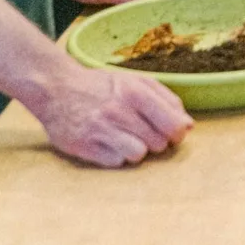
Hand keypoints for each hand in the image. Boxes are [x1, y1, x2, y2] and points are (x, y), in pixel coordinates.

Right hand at [29, 63, 192, 166]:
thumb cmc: (100, 85)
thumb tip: (189, 125)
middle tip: (141, 131)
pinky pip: (116, 163)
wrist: (55, 88)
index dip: (177, 132)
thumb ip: (164, 99)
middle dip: (155, 140)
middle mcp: (119, 111)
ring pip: (138, 155)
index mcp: (135, 92)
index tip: (173, 133)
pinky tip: (108, 143)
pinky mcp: (85, 147)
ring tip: (125, 138)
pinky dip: (116, 156)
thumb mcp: (134, 81)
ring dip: (136, 150)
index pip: (173, 124)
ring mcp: (101, 130)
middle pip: (158, 142)